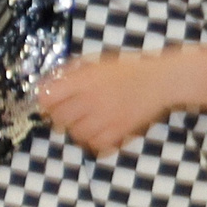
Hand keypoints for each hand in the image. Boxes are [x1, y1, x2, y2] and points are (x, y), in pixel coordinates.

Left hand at [37, 51, 171, 157]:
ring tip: (88, 119)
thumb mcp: (96, 62)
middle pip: (58, 118)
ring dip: (77, 128)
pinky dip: (93, 139)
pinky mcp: (119, 131)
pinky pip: (95, 143)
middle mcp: (92, 99)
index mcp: (84, 80)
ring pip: (75, 133)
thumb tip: (44, 84)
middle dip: (60, 115)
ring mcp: (105, 118)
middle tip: (72, 110)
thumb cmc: (127, 69)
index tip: (52, 101)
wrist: (162, 80)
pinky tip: (100, 129)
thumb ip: (69, 72)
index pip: (47, 97)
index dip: (46, 101)